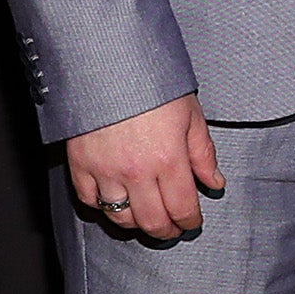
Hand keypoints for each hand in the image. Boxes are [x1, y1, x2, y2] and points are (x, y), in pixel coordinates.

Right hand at [68, 92, 224, 240]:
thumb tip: (214, 183)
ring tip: (145, 218)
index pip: (182, 208)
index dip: (190, 221)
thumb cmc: (152, 82)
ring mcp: (105, 170)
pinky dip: (101, 207)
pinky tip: (113, 201)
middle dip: (166, 230)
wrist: (107, 63)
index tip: (192, 222)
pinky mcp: (79, 164)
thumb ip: (203, 154)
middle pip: (152, 221)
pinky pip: (89, 200)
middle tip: (172, 228)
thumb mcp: (190, 114)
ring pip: (119, 217)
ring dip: (136, 223)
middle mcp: (137, 171)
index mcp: (169, 159)